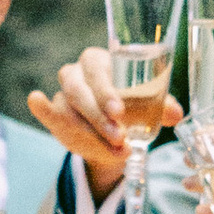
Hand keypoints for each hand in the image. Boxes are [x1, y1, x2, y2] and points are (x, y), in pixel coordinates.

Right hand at [28, 44, 178, 192]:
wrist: (117, 132)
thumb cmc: (134, 109)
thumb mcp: (150, 107)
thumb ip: (162, 107)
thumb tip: (175, 113)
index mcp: (102, 61)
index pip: (99, 71)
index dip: (106, 91)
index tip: (119, 112)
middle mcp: (78, 73)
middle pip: (79, 90)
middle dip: (98, 117)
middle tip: (119, 137)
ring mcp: (63, 93)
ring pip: (67, 110)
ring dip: (89, 134)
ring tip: (114, 152)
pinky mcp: (54, 113)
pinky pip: (48, 113)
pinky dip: (43, 110)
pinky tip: (38, 102)